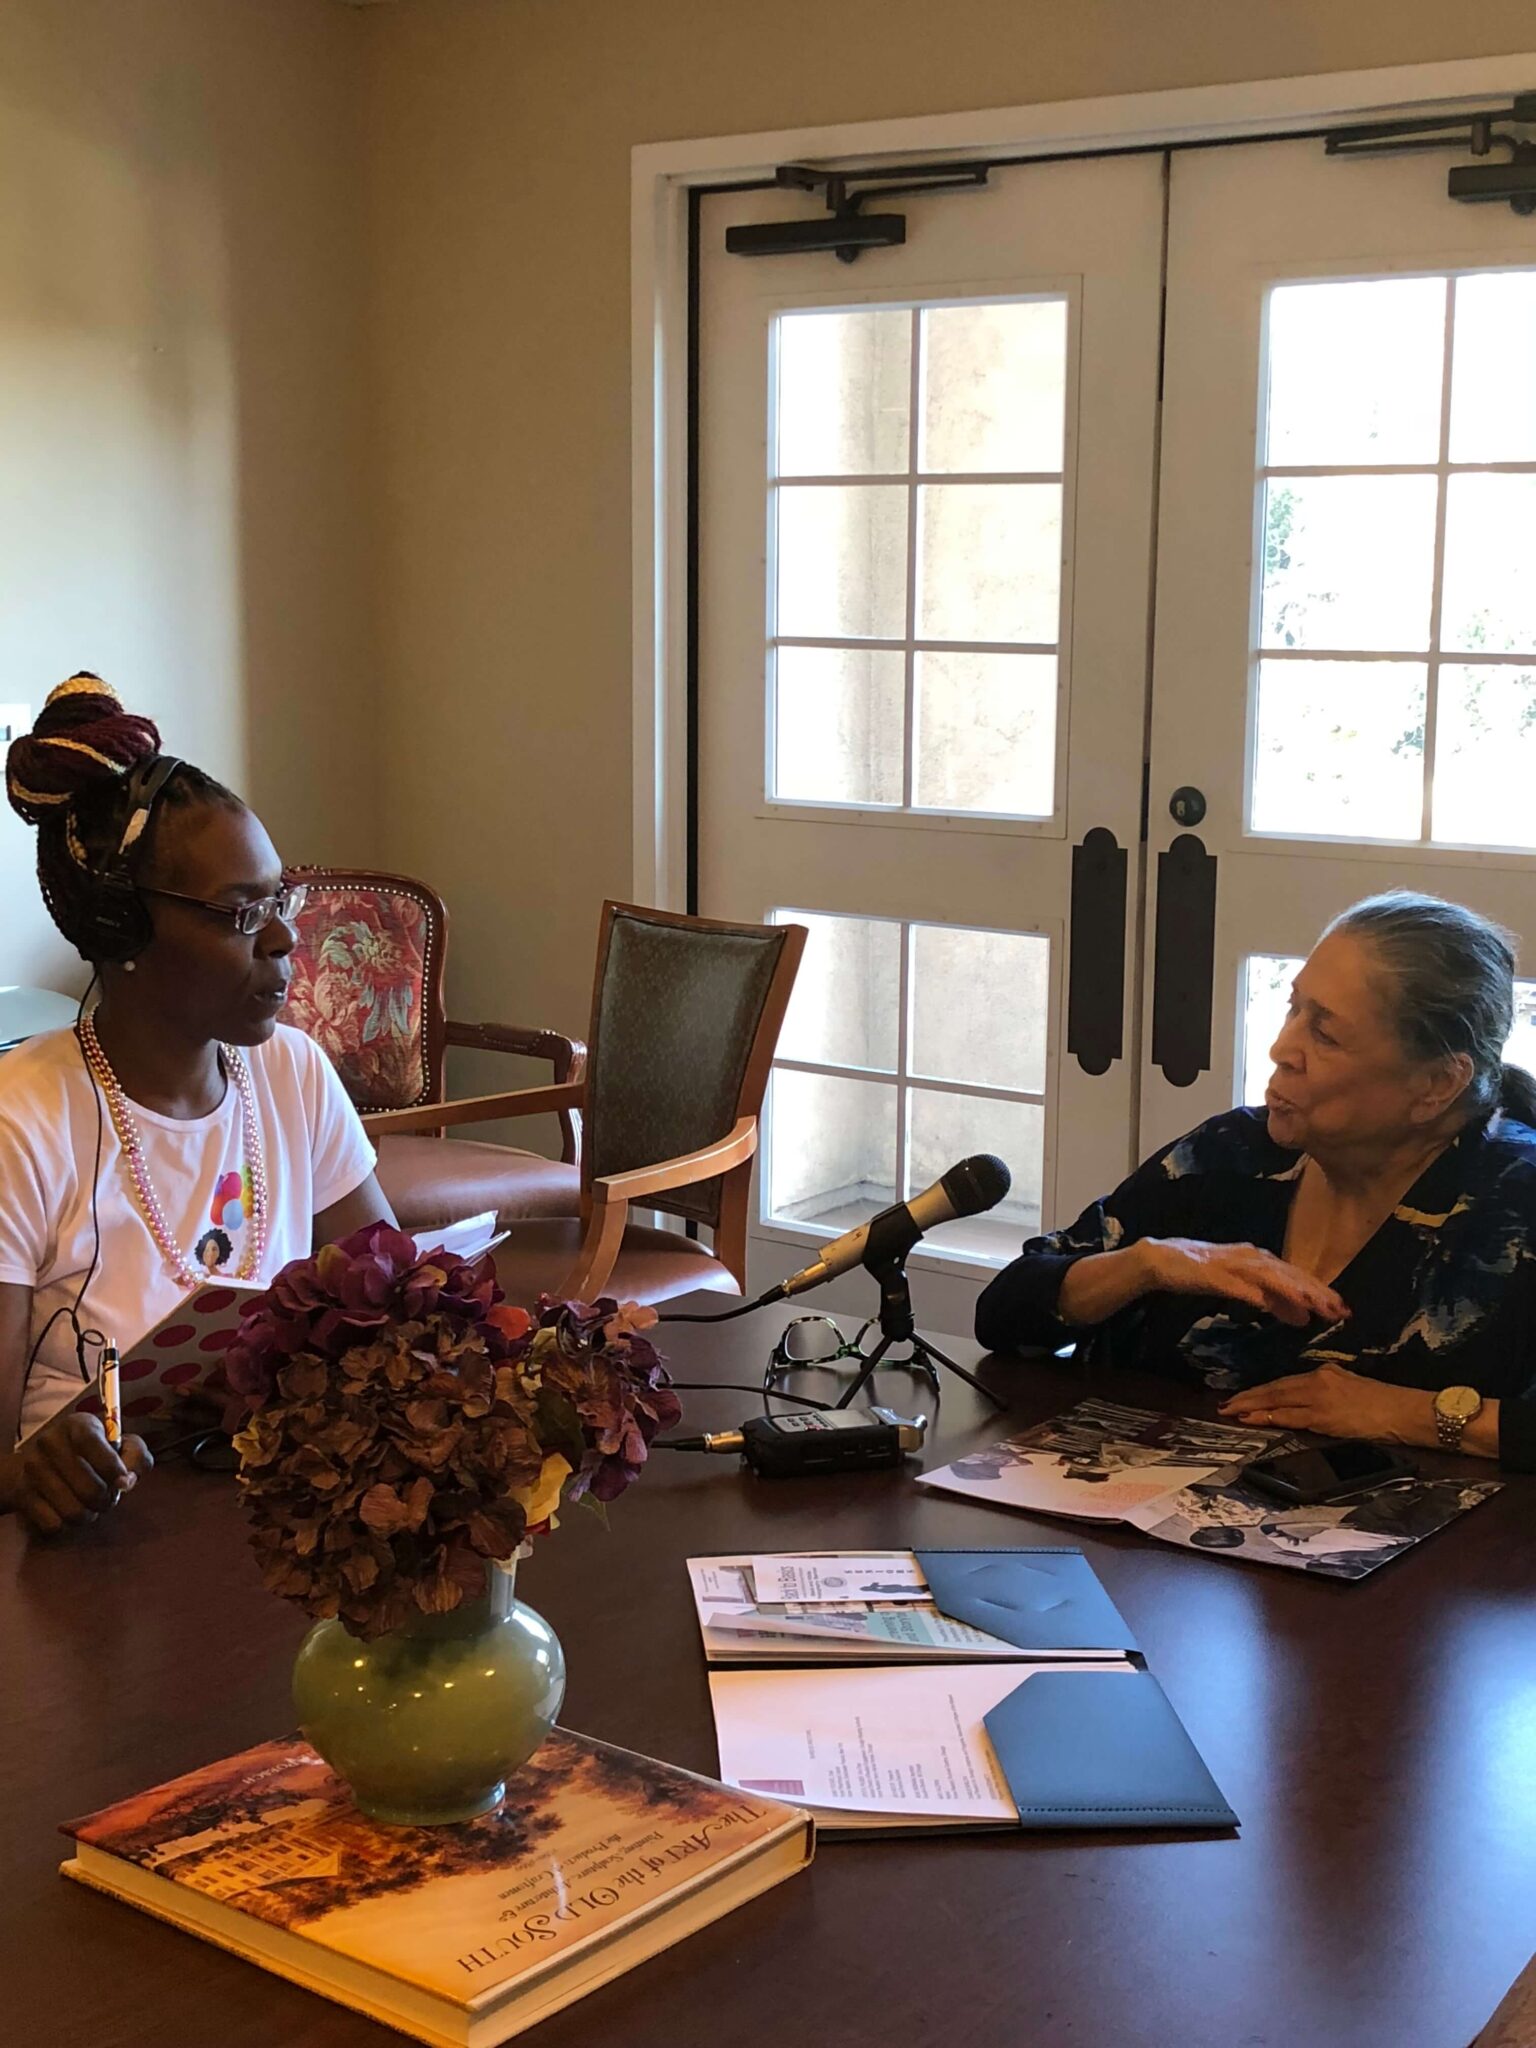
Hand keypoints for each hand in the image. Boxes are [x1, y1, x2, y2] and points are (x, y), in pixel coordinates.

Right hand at [0, 1411, 152, 1534]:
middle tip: (108, 1498)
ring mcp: (34, 1468)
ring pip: (74, 1511)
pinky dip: (66, 1524)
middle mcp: (51, 1442)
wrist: (39, 1463)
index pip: (93, 1443)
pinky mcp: (22, 1493)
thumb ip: (135, 1456)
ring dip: (89, 1515)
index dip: (113, 1467)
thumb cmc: (91, 1453)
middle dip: (107, 1500)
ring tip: (90, 1506)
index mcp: (77, 1425)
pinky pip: (54, 1524)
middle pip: (90, 1489)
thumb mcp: (118, 1444)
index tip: (123, 1482)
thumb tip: (126, 1482)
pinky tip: (67, 1511)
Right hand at [1141, 1239, 1347, 1327]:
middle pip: (1290, 1275)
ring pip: (1271, 1278)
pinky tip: (1269, 1305)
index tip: (1343, 1309)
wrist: (1159, 1259)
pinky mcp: (1214, 1274)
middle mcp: (1251, 1257)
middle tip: (1340, 1311)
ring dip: (1294, 1291)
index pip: (1297, 1275)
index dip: (1321, 1291)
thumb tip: (1301, 1316)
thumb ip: (1271, 1299)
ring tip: (1316, 1306)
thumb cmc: (1199, 1272)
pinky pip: (1239, 1286)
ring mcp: (1233, 1264)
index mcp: (1259, 1259)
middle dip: (1317, 1293)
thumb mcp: (1242, 1286)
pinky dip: (1257, 1294)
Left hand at [1220, 1361, 1427, 1442]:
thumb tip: (1308, 1392)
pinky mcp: (1323, 1416)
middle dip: (1248, 1397)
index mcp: (1324, 1372)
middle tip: (1225, 1403)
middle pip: (1275, 1389)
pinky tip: (1251, 1419)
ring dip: (1251, 1407)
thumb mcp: (1351, 1383)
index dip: (1261, 1390)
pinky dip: (1268, 1417)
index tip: (1242, 1395)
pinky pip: (1289, 1417)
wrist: (1402, 1411)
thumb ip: (1328, 1385)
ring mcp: (1318, 1398)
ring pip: (1277, 1401)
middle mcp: (1317, 1380)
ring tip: (1229, 1411)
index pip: (1284, 1381)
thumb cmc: (1382, 1402)